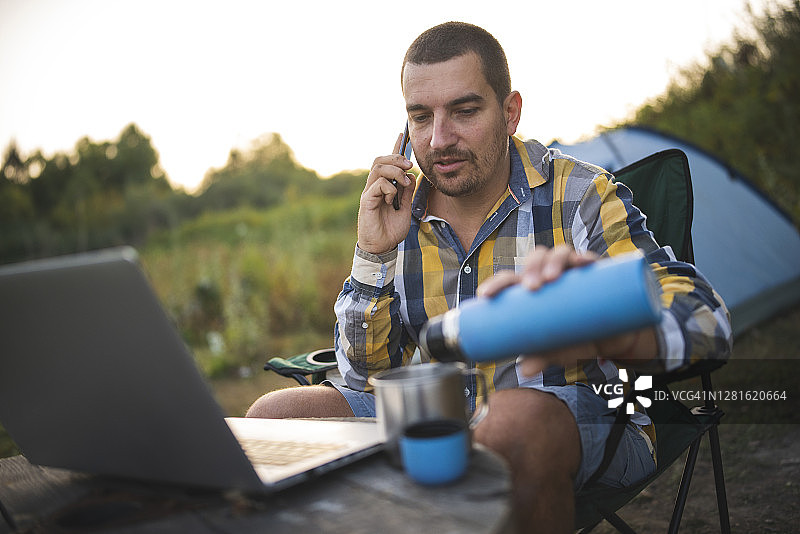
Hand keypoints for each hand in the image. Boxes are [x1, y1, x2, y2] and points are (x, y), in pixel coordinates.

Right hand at [357, 133, 416, 254]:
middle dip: (396, 157)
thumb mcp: (406, 208)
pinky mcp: (367, 200)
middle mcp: (375, 186)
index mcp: (385, 186)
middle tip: (409, 165)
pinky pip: (378, 184)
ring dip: (394, 171)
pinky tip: (392, 199)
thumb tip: (411, 176)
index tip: (402, 134)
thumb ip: (407, 192)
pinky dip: (389, 188)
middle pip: (380, 160)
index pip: (388, 163)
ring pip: (378, 168)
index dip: (395, 148)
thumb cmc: (392, 230)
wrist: (383, 247)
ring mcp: (369, 192)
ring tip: (404, 182)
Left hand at [477, 246, 657, 375]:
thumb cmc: (574, 340)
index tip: (485, 295)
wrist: (611, 340)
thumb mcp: (556, 351)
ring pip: (560, 253)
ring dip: (554, 261)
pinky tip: (583, 262)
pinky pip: (589, 258)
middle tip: (531, 287)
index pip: (510, 280)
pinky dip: (585, 257)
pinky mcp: (595, 272)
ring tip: (553, 278)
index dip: (496, 284)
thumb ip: (541, 358)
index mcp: (532, 291)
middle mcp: (551, 276)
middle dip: (530, 268)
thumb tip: (525, 370)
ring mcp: (573, 272)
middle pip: (535, 259)